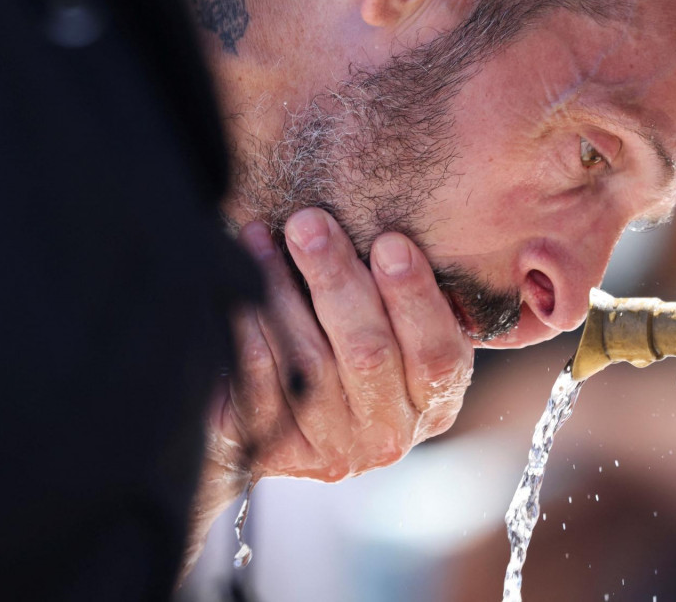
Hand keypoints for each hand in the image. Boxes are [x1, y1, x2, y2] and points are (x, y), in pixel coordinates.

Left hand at [210, 209, 475, 483]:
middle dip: (337, 279)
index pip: (437, 354)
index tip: (389, 242)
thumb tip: (391, 228)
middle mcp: (391, 434)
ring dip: (282, 293)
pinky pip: (260, 384)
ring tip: (262, 238)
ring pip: (309, 365)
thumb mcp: (401, 334)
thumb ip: (404, 299)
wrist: (293, 429)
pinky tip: (238, 287)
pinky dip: (249, 330)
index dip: (414, 299)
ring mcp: (335, 449)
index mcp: (435, 402)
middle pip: (369, 354)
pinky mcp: (280, 452)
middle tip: (308, 224)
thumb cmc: (358, 351)